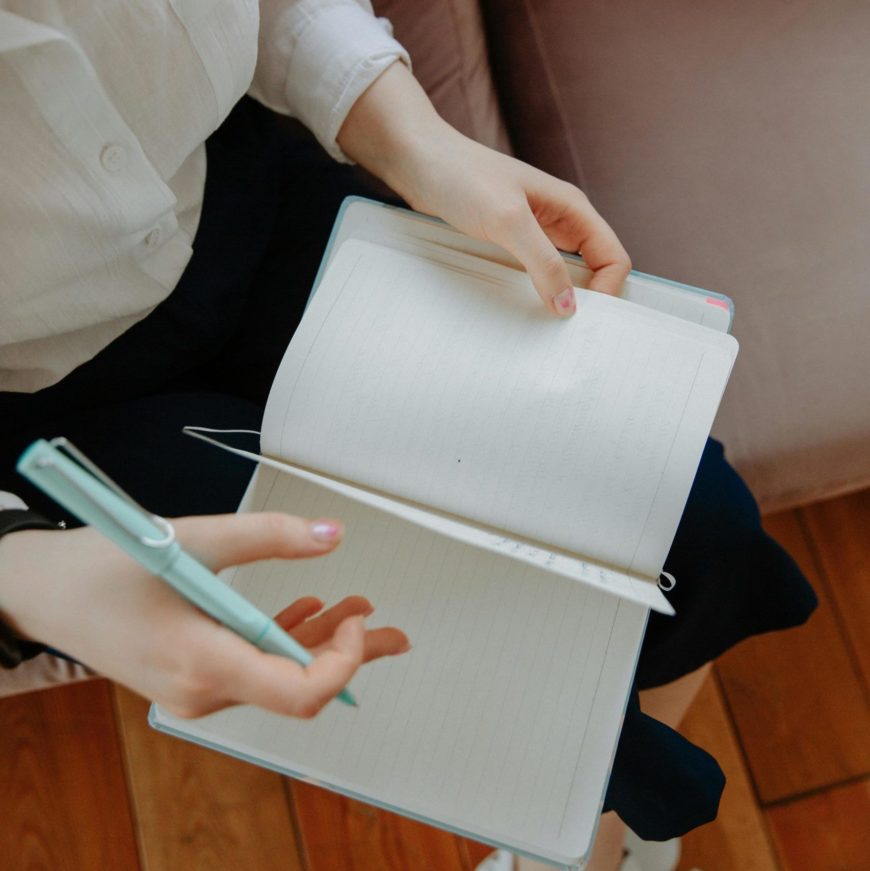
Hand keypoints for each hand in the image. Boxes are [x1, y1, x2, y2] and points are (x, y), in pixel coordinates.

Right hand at [0, 513, 408, 717]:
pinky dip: (284, 640)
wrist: (43, 592)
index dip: (342, 662)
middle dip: (347, 654)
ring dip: (319, 643)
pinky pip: (251, 666)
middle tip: (392, 631)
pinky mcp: (190, 674)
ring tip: (359, 612)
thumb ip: (267, 536)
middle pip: (296, 685)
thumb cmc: (102, 569)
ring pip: (276, 674)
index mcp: (202, 663)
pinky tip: (308, 611)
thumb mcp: (192, 540)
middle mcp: (201, 690)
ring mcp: (194, 688)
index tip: (355, 619)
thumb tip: (332, 535)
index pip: (297, 694)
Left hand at [338, 63, 630, 315]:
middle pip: (594, 269)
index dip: (607, 290)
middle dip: (588, 300)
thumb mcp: (508, 221)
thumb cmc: (462, 178)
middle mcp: (559, 220)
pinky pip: (535, 274)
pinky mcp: (509, 241)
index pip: (613, 257)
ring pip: (563, 274)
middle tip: (566, 332)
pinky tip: (521, 309)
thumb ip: (543, 263)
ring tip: (545, 326)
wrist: (418, 160)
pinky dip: (535, 293)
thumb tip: (568, 307)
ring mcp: (534, 232)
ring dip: (560, 299)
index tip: (581, 317)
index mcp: (572, 209)